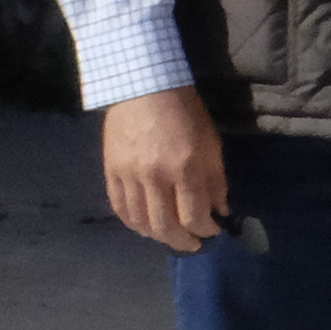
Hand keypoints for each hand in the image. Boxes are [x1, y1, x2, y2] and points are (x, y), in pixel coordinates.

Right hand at [103, 86, 230, 251]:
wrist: (144, 86)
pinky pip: (119, 208)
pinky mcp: (110, 171)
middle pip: (166, 227)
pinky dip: (132, 223)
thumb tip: (220, 211)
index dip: (206, 230)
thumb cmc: (185, 112)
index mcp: (185, 168)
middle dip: (183, 241)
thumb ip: (216, 180)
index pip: (194, 217)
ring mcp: (129, 176)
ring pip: (140, 222)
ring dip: (157, 236)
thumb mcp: (211, 142)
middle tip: (193, 244)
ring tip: (170, 236)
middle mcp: (154, 177)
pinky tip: (144, 226)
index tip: (213, 231)